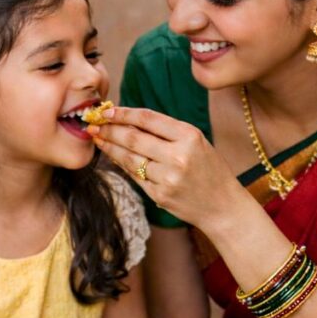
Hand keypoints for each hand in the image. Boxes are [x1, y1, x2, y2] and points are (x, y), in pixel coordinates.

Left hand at [87, 106, 238, 227]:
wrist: (222, 206)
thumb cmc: (210, 171)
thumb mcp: (197, 142)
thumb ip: (167, 132)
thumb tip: (130, 121)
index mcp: (189, 136)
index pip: (148, 119)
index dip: (123, 113)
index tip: (107, 111)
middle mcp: (178, 156)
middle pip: (133, 138)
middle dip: (110, 130)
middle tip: (94, 124)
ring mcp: (167, 177)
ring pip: (129, 158)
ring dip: (110, 147)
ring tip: (98, 139)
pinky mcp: (159, 195)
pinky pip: (134, 176)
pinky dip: (121, 164)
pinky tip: (113, 157)